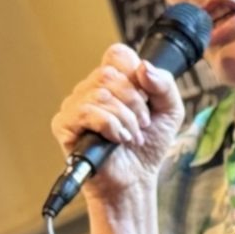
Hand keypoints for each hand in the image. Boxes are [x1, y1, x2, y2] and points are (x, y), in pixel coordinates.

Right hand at [49, 43, 184, 201]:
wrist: (136, 178)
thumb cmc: (149, 145)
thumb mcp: (170, 111)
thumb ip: (165, 84)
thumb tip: (144, 68)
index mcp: (113, 81)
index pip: (118, 54)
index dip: (137, 74)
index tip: (147, 98)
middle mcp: (90, 88)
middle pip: (110, 74)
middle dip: (135, 102)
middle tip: (143, 123)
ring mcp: (74, 105)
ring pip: (101, 94)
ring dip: (126, 119)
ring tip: (132, 136)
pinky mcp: (64, 125)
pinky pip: (87, 112)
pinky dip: (110, 126)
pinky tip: (117, 139)